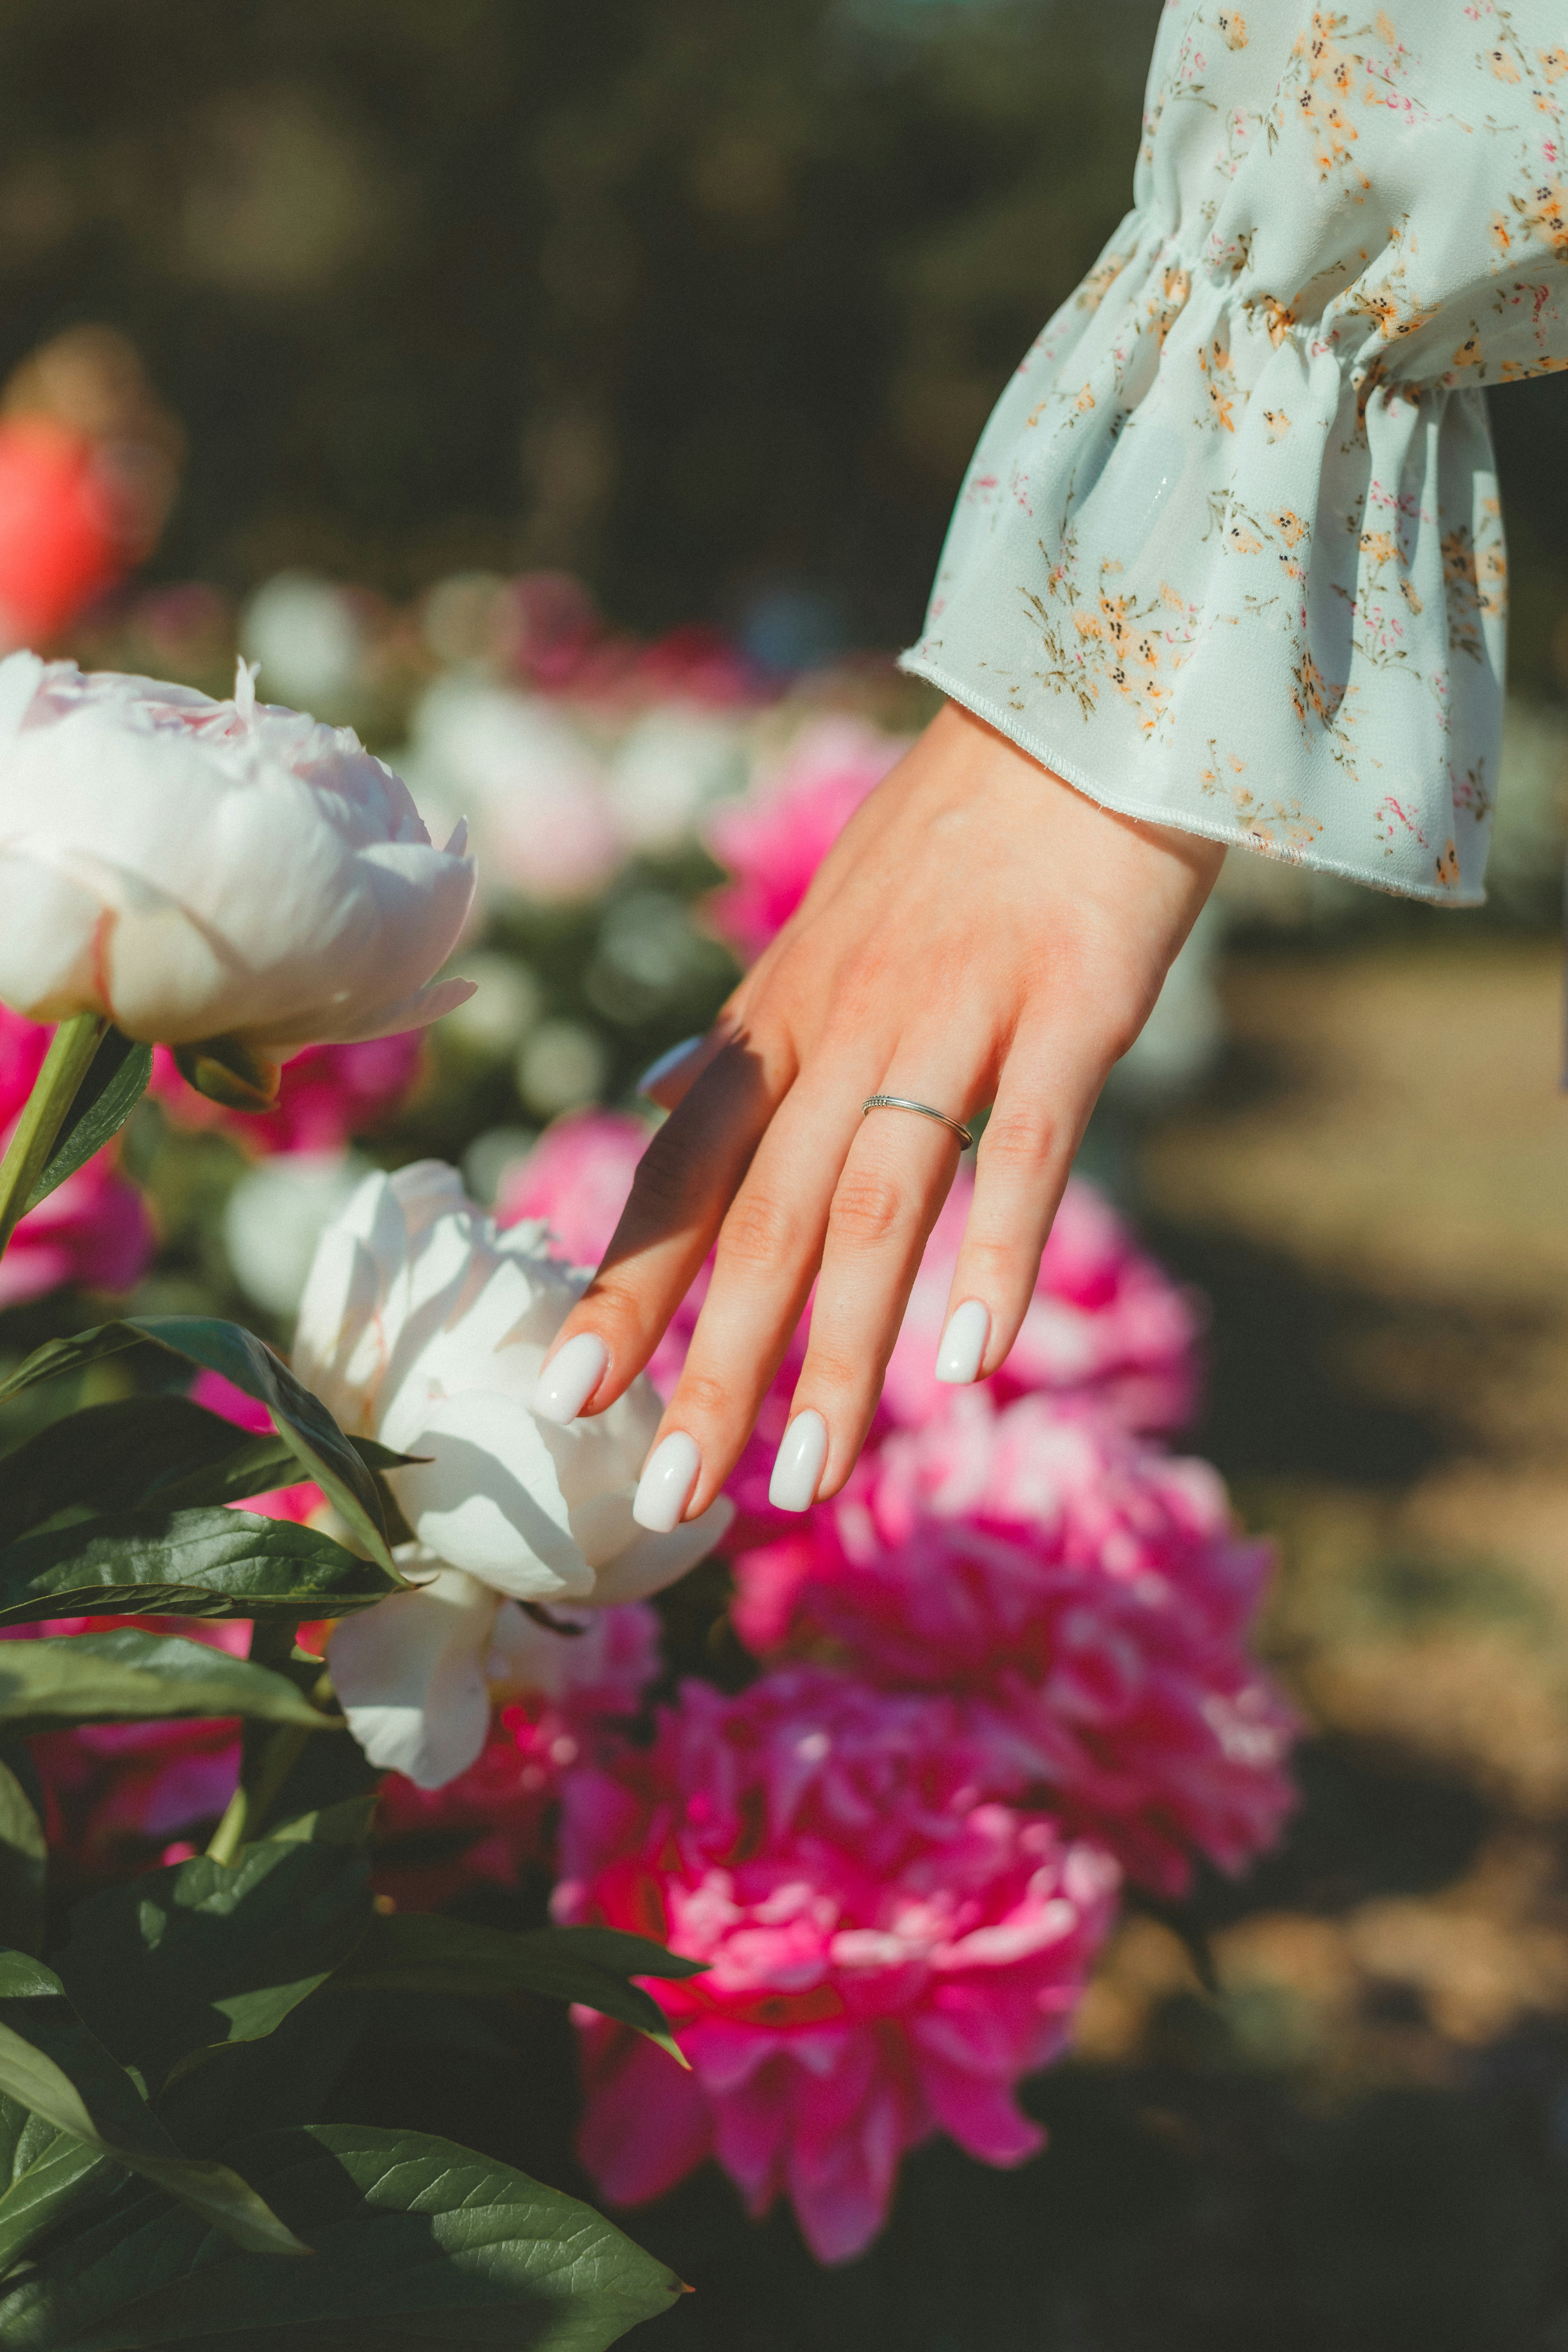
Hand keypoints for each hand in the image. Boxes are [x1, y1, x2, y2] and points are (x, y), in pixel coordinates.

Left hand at [530, 702, 1224, 1527]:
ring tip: (811, 1475)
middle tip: (668, 1498)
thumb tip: (662, 1093)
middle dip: (712, 1364)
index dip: (623, 1283)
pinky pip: (1028, 1152)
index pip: (682, 1168)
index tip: (565, 1393)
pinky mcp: (1069, 1010)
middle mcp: (846, 1025)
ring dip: (841, 1351)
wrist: (1084, 711)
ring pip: (877, 1208)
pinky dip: (997, 1257)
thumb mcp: (821, 926)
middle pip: (763, 1218)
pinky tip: (970, 1363)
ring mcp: (956, 1017)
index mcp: (785, 1013)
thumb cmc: (955, 833)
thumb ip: (750, 1030)